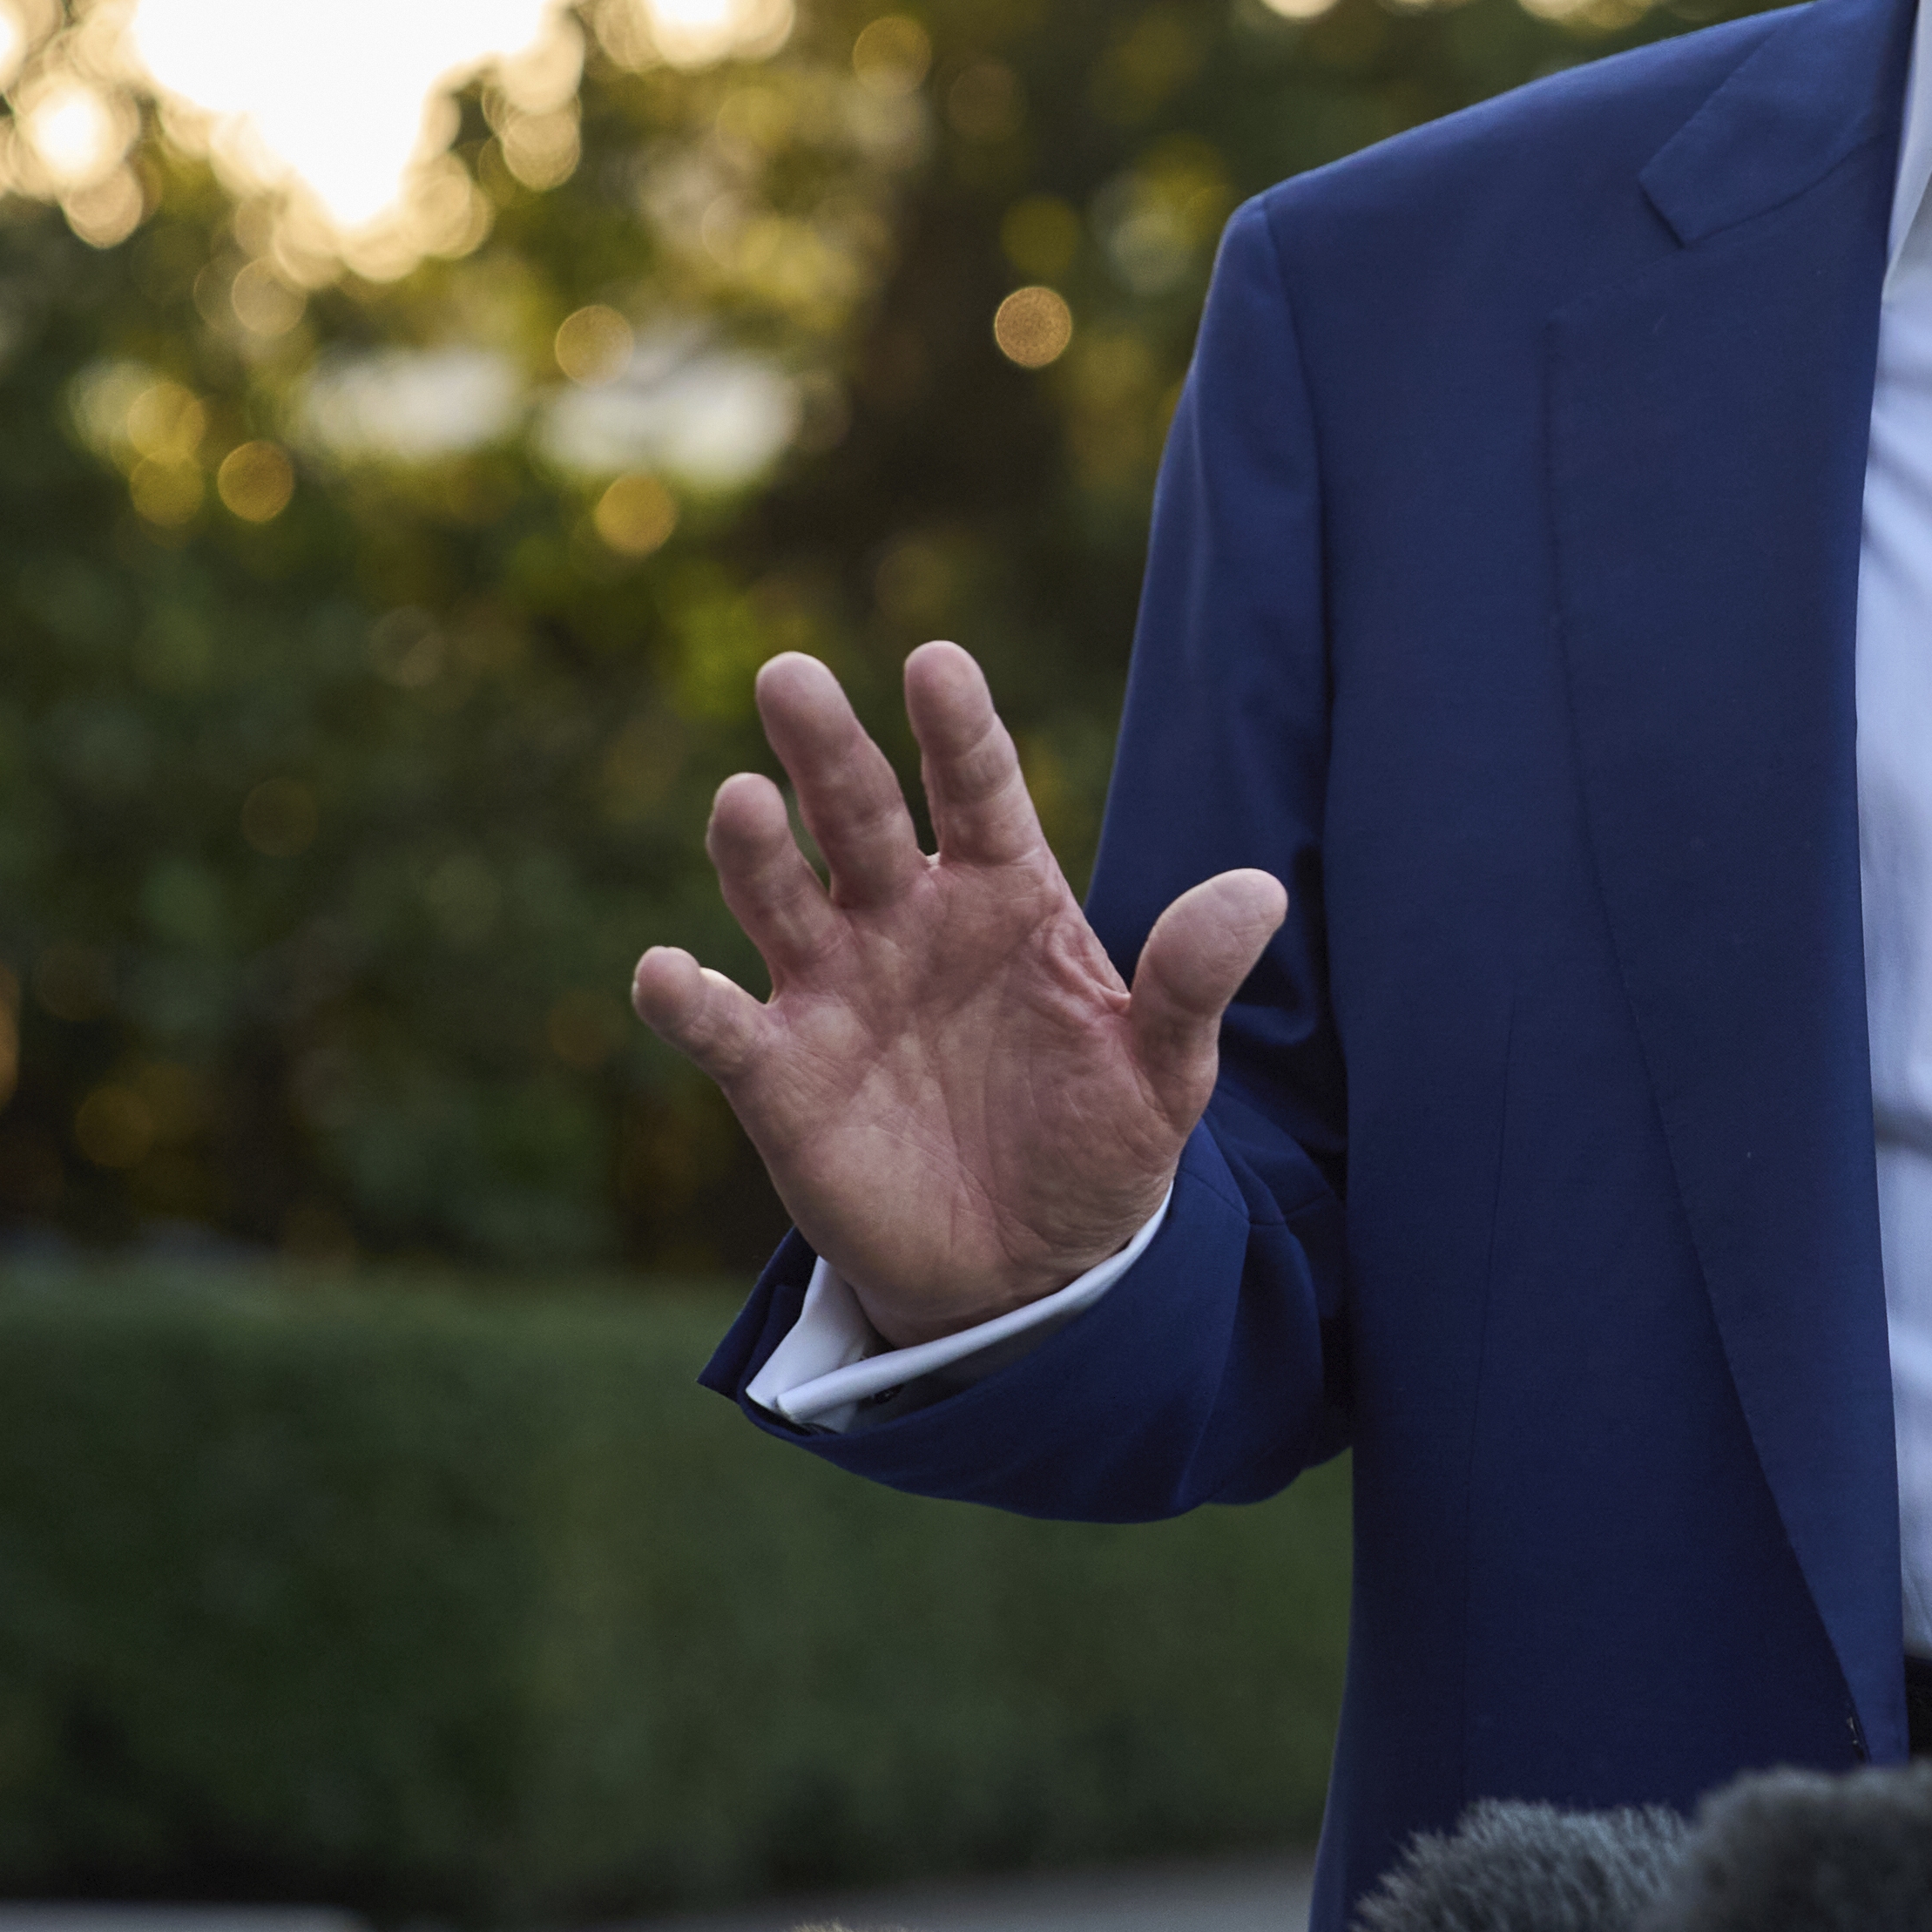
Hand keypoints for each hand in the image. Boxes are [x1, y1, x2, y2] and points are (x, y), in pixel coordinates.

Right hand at [631, 643, 1283, 1346]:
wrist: (1030, 1267)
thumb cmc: (1099, 1142)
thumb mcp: (1165, 1070)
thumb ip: (1192, 979)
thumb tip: (1259, 890)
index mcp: (1006, 895)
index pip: (978, 790)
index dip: (957, 729)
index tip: (934, 664)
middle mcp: (909, 920)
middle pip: (862, 815)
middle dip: (827, 750)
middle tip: (792, 675)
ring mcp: (835, 990)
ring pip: (779, 896)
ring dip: (754, 851)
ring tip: (744, 798)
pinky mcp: (779, 1075)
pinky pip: (723, 1025)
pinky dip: (689, 998)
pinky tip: (672, 971)